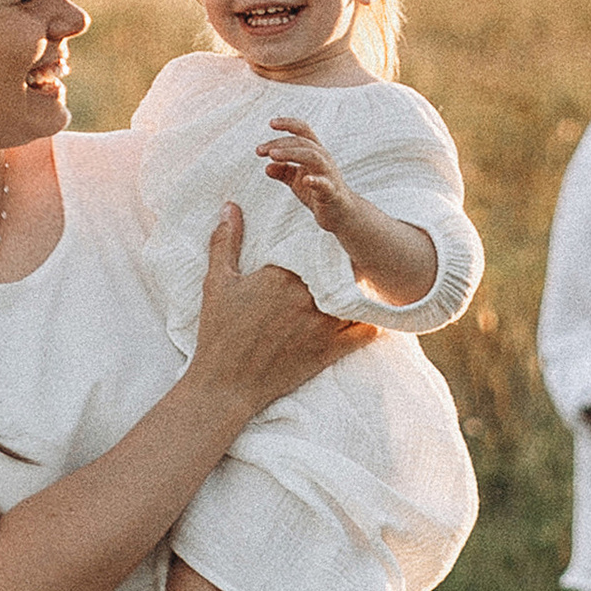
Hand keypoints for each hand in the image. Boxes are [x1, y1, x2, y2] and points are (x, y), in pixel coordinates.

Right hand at [189, 203, 373, 415]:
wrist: (224, 384)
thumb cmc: (218, 333)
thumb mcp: (217, 282)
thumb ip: (226, 240)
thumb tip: (230, 206)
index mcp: (284, 274)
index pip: (318, 248)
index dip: (326, 246)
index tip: (329, 243)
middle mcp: (308, 296)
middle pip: (342, 269)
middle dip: (347, 265)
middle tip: (354, 259)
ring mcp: (322, 325)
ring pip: (357, 297)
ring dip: (361, 291)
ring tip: (365, 285)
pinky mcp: (330, 351)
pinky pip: (365, 332)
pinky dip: (373, 323)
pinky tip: (373, 316)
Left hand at [254, 116, 356, 242]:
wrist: (341, 214)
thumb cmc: (318, 193)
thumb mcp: (297, 181)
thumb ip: (283, 172)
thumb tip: (266, 167)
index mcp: (315, 153)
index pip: (303, 131)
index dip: (288, 124)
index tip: (271, 123)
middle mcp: (324, 159)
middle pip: (303, 142)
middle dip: (280, 144)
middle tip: (260, 150)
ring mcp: (329, 174)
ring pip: (313, 156)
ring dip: (292, 154)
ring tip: (273, 156)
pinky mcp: (331, 192)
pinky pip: (325, 184)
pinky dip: (315, 181)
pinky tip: (305, 180)